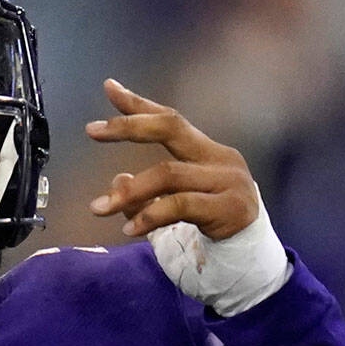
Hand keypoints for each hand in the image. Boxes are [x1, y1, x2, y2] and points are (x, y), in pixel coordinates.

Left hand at [85, 79, 257, 238]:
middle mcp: (221, 159)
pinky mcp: (230, 208)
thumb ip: (148, 193)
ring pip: (169, 174)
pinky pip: (180, 205)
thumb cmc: (212, 226)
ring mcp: (228, 182)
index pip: (171, 120)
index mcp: (208, 152)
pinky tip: (130, 230)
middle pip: (172, 127)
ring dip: (130, 191)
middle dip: (129, 127)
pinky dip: (150, 216)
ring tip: (100, 208)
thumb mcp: (177, 205)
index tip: (109, 87)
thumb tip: (117, 178)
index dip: (139, 105)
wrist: (251, 258)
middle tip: (93, 131)